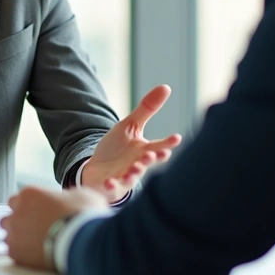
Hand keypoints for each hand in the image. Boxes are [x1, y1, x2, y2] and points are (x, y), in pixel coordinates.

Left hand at [0, 186, 106, 271]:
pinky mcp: (16, 252)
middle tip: (35, 230)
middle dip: (18, 223)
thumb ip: (68, 195)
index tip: (37, 214)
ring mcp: (14, 232)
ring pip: (8, 235)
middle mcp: (17, 211)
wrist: (82, 241)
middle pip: (8, 217)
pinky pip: (13, 253)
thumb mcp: (81, 195)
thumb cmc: (83, 215)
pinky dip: (22, 255)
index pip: (17, 199)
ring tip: (35, 245)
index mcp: (29, 194)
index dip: (27, 208)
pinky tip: (36, 256)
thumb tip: (72, 199)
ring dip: (18, 239)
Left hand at [82, 84, 182, 202]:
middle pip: (148, 162)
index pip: (159, 145)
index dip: (168, 143)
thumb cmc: (118, 148)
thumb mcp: (130, 126)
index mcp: (144, 149)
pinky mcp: (112, 186)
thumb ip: (148, 109)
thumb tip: (166, 86)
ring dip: (135, 173)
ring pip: (133, 177)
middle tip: (155, 154)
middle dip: (152, 158)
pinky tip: (109, 183)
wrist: (98, 168)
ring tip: (135, 168)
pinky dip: (111, 186)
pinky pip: (112, 188)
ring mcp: (126, 176)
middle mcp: (138, 164)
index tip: (177, 138)